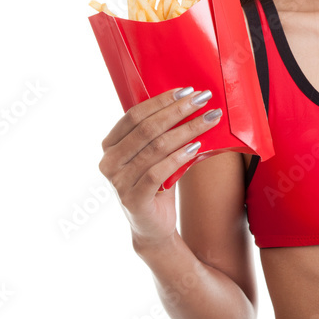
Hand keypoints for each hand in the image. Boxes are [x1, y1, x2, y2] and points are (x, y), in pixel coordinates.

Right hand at [98, 87, 222, 246]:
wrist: (152, 227)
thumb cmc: (156, 184)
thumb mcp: (153, 155)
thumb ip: (159, 133)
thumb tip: (188, 101)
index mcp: (110, 146)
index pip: (134, 115)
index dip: (161, 101)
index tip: (188, 91)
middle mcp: (108, 162)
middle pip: (147, 129)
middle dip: (179, 111)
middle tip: (204, 99)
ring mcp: (118, 182)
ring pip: (156, 148)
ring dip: (187, 130)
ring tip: (209, 119)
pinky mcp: (133, 200)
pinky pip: (158, 172)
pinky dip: (179, 157)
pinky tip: (197, 147)